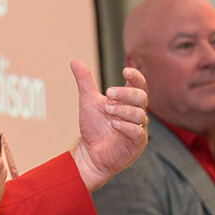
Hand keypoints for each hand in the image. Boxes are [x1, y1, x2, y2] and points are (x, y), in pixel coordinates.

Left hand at [67, 60, 147, 191]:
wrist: (90, 153)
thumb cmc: (94, 127)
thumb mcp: (88, 101)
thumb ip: (85, 81)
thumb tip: (74, 61)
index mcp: (128, 101)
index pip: (139, 85)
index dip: (136, 77)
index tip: (125, 71)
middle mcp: (136, 113)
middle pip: (141, 97)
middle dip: (125, 93)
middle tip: (109, 93)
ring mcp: (138, 128)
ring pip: (140, 114)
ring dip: (123, 110)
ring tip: (107, 110)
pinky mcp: (136, 143)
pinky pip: (138, 132)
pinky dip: (126, 126)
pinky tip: (114, 124)